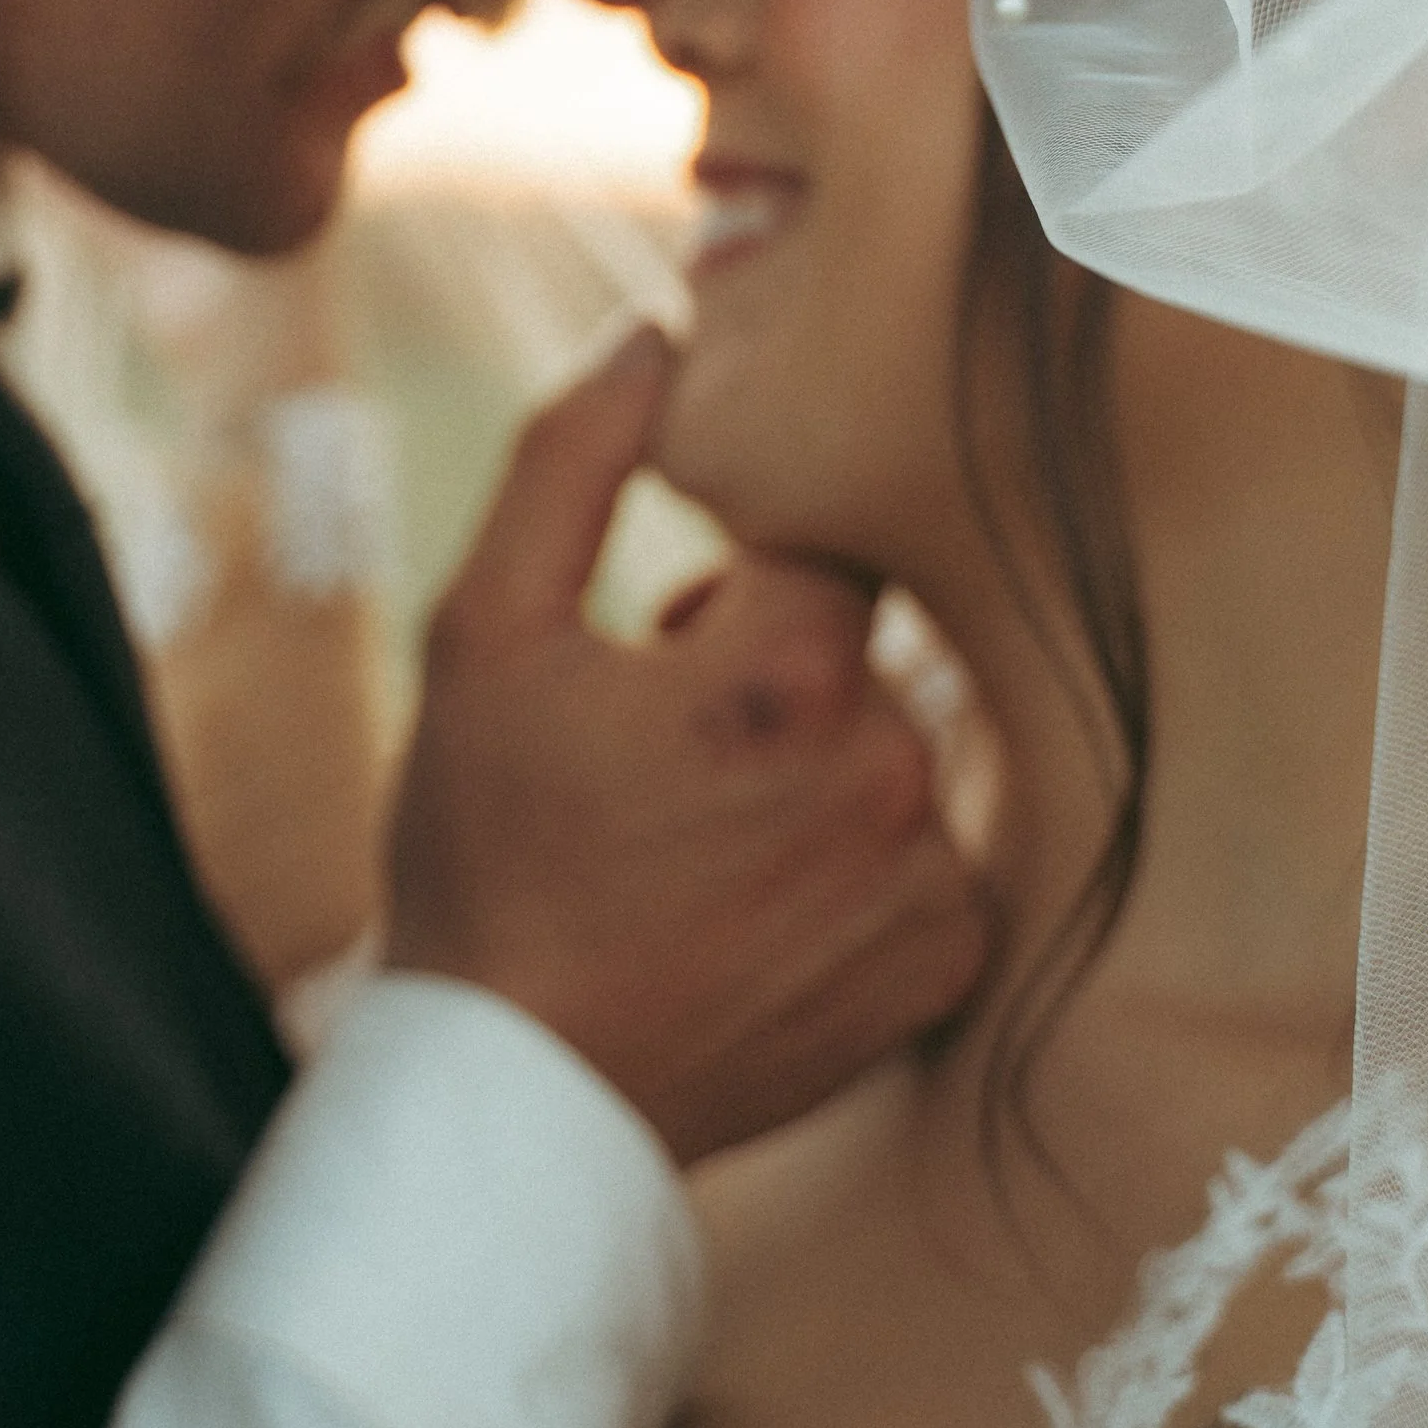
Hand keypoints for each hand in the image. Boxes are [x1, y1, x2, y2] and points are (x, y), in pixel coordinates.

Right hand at [383, 327, 992, 1164]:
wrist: (517, 1095)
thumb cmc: (484, 857)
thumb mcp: (482, 635)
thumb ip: (571, 459)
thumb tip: (655, 332)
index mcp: (791, 673)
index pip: (818, 540)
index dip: (727, 586)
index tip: (658, 659)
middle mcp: (890, 771)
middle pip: (859, 645)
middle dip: (766, 673)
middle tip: (655, 762)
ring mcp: (928, 879)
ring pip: (890, 745)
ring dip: (811, 764)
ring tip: (697, 842)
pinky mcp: (944, 965)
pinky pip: (927, 852)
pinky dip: (855, 861)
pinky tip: (753, 908)